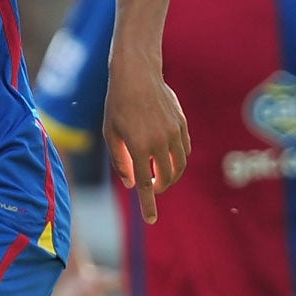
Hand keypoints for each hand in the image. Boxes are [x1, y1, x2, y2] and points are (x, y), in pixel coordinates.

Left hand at [105, 52, 188, 223]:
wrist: (137, 75)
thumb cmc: (118, 105)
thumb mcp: (111, 134)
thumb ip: (121, 161)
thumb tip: (131, 183)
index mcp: (138, 146)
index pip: (145, 184)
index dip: (148, 204)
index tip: (151, 220)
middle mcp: (159, 142)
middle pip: (166, 177)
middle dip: (160, 187)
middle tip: (152, 187)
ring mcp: (173, 133)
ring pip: (179, 165)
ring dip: (171, 175)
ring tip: (161, 175)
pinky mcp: (182, 125)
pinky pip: (184, 150)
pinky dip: (178, 158)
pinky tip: (168, 156)